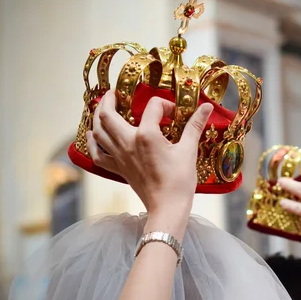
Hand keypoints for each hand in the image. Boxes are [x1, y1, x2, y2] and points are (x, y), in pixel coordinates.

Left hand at [86, 90, 211, 225]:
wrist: (168, 207)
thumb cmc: (180, 180)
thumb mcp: (189, 150)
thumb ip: (195, 125)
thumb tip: (207, 107)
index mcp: (146, 135)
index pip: (152, 108)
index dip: (164, 105)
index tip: (174, 112)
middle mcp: (128, 142)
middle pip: (107, 115)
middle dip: (109, 100)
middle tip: (114, 93)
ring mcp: (120, 156)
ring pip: (98, 132)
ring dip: (98, 117)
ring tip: (102, 108)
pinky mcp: (118, 168)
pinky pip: (98, 154)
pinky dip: (93, 143)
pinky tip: (93, 135)